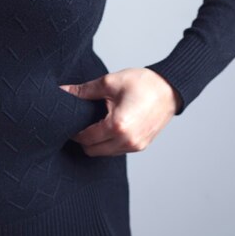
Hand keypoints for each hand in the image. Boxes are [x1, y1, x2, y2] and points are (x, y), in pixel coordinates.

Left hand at [58, 67, 180, 156]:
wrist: (171, 89)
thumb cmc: (144, 84)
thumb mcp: (110, 82)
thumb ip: (84, 90)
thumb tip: (63, 91)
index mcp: (118, 126)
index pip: (85, 138)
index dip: (74, 131)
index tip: (69, 122)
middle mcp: (127, 141)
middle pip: (92, 150)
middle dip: (83, 139)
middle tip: (80, 124)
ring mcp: (135, 146)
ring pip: (104, 153)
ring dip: (96, 143)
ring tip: (95, 124)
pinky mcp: (141, 146)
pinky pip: (117, 151)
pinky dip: (108, 143)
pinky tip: (108, 128)